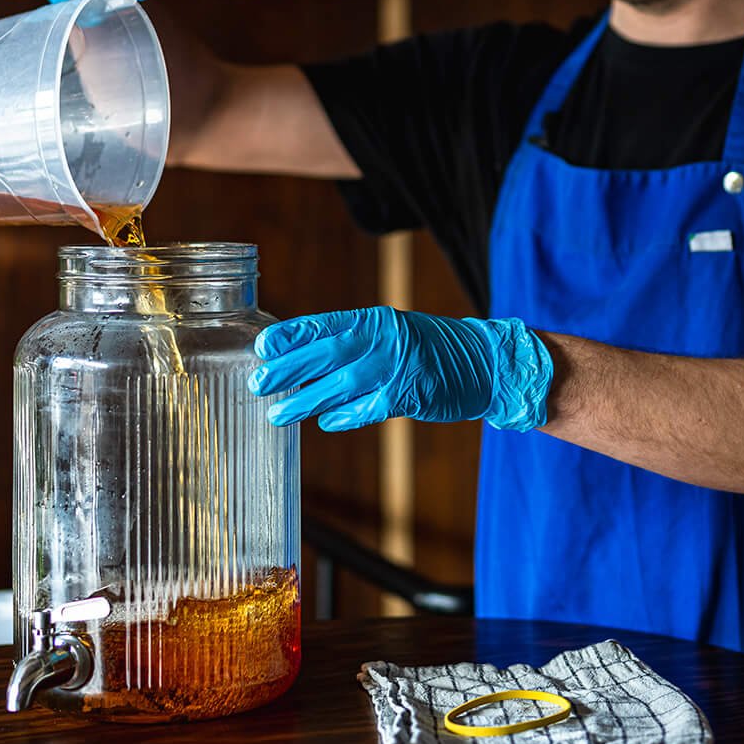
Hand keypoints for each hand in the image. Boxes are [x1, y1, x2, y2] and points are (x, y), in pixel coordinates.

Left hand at [250, 307, 553, 432]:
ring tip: (278, 413)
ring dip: (307, 400)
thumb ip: (355, 344)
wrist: (485, 362)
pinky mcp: (410, 395)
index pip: (325, 324)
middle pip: (327, 353)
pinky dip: (346, 416)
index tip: (262, 346)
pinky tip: (326, 423)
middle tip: (258, 382)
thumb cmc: (431, 349)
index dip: (292, 335)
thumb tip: (305, 360)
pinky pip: (369, 408)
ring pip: (342, 385)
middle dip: (289, 368)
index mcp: (376, 321)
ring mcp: (398, 367)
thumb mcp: (392, 334)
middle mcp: (384, 339)